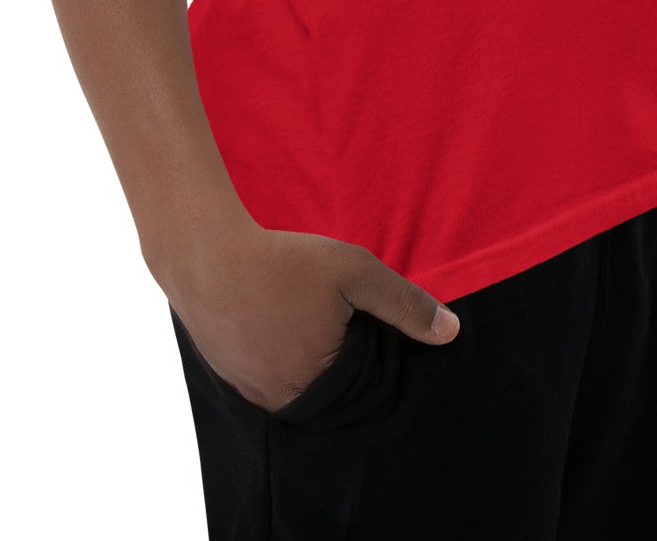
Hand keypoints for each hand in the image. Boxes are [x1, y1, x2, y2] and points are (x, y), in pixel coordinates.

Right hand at [163, 221, 459, 412]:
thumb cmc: (283, 262)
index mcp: (319, 386)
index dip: (371, 361)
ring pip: (294, 388)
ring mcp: (251, 392)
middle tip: (335, 323)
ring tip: (307, 322)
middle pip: (328, 395)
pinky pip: (264, 379)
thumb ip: (404, 304)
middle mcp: (283, 402)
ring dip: (306, 361)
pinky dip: (276, 356)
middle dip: (339, 364)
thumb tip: (451, 332)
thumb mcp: (354, 272)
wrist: (205, 255)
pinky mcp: (228, 375)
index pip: (363, 394)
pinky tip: (277, 323)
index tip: (366, 330)